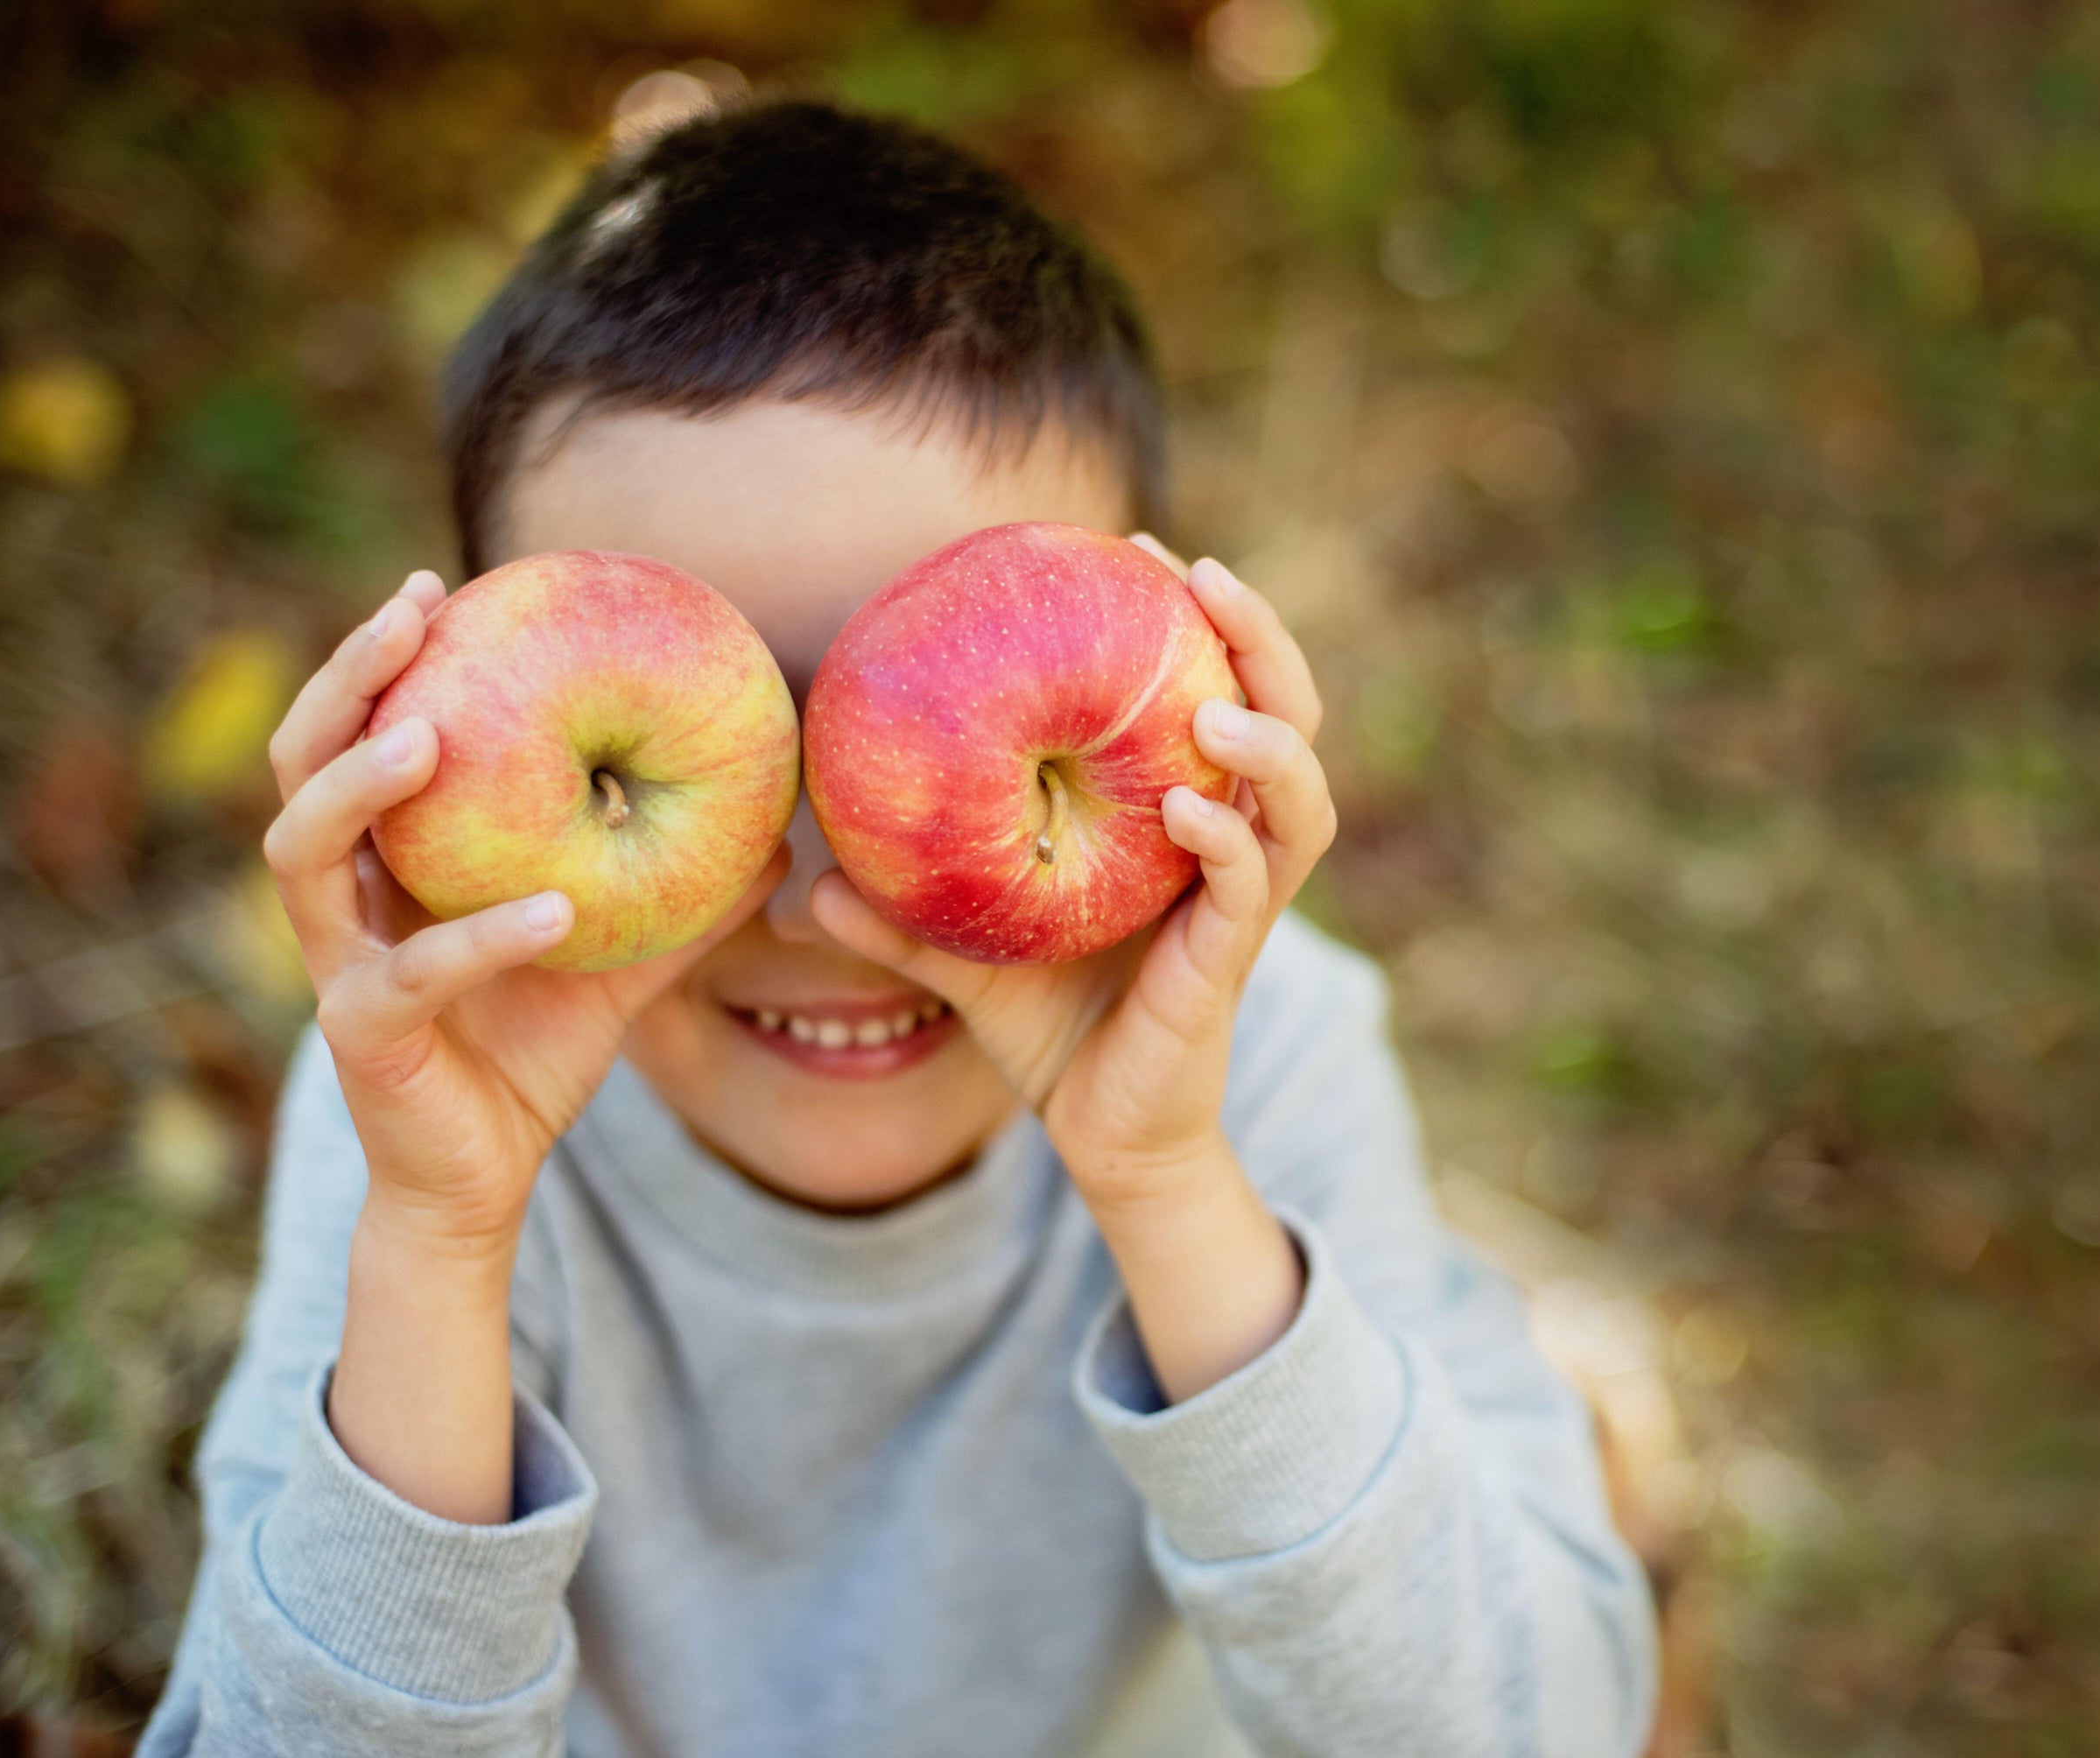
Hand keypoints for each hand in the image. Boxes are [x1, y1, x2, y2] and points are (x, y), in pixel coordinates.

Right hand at [266, 569, 786, 1253]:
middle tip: (411, 616)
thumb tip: (780, 834)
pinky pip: (410, 975)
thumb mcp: (623, 956)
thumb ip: (684, 895)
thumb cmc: (537, 1048)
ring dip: (363, 786)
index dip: (381, 662)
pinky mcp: (361, 1035)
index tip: (438, 587)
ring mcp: (337, 965)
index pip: (358, 736)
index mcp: (387, 861)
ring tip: (432, 738)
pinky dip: (481, 938)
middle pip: (299, 764)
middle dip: (345, 682)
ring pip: (303, 854)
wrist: (486, 1176)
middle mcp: (341, 898)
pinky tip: (554, 907)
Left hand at [810, 541, 1335, 1209]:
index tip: (1134, 545)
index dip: (1196, 615)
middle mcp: (1230, 845)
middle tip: (1204, 575)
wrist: (1101, 1137)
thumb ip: (900, 911)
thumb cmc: (1047, 1026)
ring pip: (1301, 802)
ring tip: (1220, 706)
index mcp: (1183, 816)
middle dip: (1263, 639)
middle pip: (1291, 717)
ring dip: (1272, 741)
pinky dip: (1230, 839)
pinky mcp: (1227, 962)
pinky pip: (1249, 886)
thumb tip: (798, 878)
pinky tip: (1188, 808)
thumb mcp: (964, 952)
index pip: (1217, 689)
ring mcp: (1240, 904)